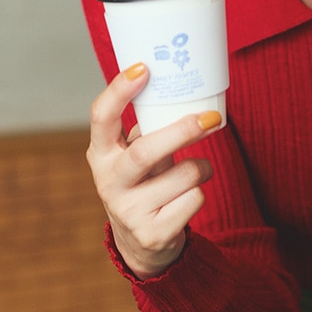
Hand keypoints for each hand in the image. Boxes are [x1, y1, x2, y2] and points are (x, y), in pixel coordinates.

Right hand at [86, 64, 221, 277]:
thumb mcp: (134, 155)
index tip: (143, 68)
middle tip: (210, 117)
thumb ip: (147, 130)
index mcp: (101, 154)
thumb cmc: (143, 183)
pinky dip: (200, 192)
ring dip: (202, 166)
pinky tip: (187, 198)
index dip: (119, 90)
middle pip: (145, 151)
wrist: (142, 243)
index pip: (101, 116)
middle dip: (181, 132)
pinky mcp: (153, 234)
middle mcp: (109, 182)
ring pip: (183, 175)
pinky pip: (194, 199)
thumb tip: (182, 95)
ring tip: (199, 168)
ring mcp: (129, 211)